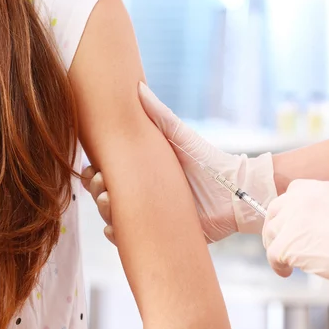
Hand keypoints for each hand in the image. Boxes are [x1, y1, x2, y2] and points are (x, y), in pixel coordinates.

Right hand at [80, 82, 276, 242]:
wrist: (234, 193)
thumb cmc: (207, 161)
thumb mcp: (179, 137)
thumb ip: (159, 115)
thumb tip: (137, 87)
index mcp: (140, 172)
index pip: (105, 172)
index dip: (93, 172)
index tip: (93, 167)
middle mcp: (140, 194)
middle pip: (104, 195)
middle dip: (96, 190)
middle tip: (103, 184)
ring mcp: (148, 216)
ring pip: (113, 218)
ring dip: (105, 212)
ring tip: (110, 203)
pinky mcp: (158, 236)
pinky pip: (130, 240)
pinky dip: (117, 236)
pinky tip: (115, 228)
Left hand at [262, 179, 328, 289]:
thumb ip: (323, 209)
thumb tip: (312, 226)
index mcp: (314, 188)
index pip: (289, 195)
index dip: (288, 213)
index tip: (290, 225)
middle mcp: (298, 199)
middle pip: (274, 211)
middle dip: (276, 227)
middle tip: (281, 242)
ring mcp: (291, 220)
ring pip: (271, 232)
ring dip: (276, 246)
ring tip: (286, 260)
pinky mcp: (287, 243)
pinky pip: (272, 254)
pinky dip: (277, 265)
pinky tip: (287, 271)